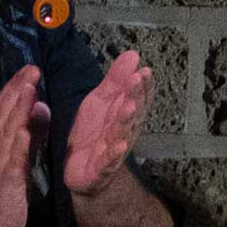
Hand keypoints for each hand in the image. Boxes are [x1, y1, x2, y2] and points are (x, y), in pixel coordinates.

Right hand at [0, 64, 48, 226]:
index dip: (16, 88)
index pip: (6, 109)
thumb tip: (39, 105)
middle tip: (31, 69)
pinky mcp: (5, 183)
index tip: (29, 68)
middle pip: (5, 114)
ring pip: (7, 133)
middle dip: (18, 90)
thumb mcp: (18, 156)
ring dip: (17, 110)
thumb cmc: (3, 191)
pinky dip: (16, 147)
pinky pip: (11, 163)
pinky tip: (22, 132)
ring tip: (28, 90)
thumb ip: (30, 132)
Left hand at [64, 49, 152, 196]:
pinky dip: (114, 154)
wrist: (82, 171)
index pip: (138, 98)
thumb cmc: (94, 134)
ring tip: (130, 107)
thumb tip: (133, 55)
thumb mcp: (100, 101)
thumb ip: (115, 80)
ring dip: (126, 121)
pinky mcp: (100, 169)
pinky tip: (121, 145)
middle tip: (137, 79)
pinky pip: (108, 162)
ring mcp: (113, 151)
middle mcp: (123, 132)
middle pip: (131, 113)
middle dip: (135, 96)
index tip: (144, 70)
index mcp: (124, 115)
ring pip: (121, 134)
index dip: (142, 85)